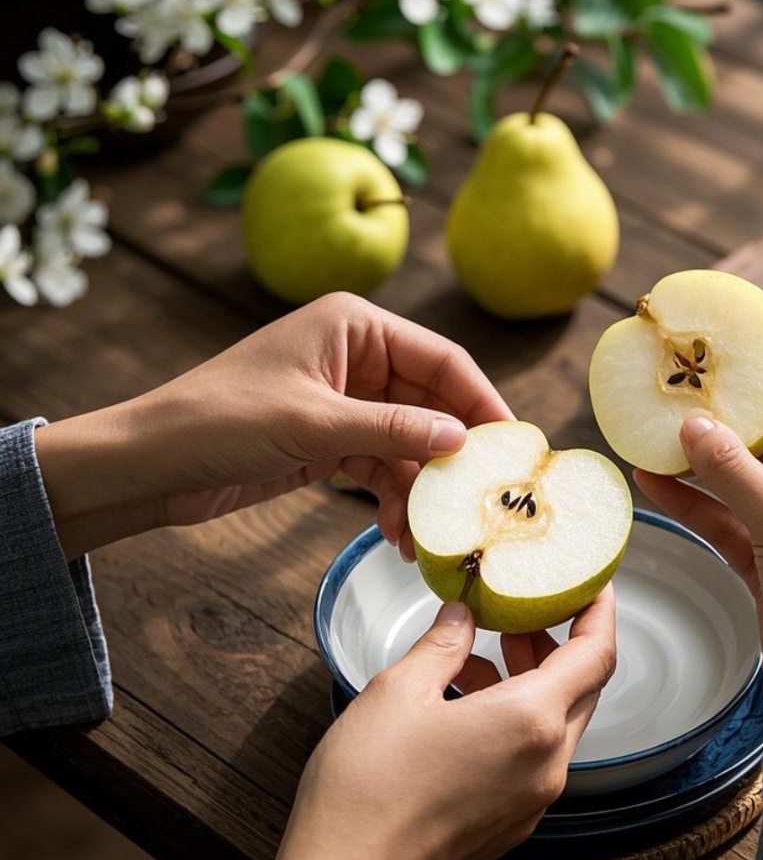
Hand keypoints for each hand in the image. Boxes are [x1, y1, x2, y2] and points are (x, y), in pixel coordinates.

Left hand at [35, 293, 511, 559]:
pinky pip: (382, 468)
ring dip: (419, 489)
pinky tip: (396, 534)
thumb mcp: (314, 424)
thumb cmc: (220, 420)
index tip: (513, 445)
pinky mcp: (331, 441)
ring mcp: (347, 402)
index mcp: (356, 326)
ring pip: (409, 444)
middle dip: (450, 455)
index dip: (481, 400)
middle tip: (479, 500)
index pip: (442, 359)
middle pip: (432, 404)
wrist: (151, 464)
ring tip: (425, 534)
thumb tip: (463, 439)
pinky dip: (392, 499)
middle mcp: (358, 357)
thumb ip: (394, 429)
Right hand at [267, 585, 615, 859]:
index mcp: (530, 722)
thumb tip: (463, 613)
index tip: (593, 587)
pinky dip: (517, 721)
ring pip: (557, 725)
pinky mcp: (511, 824)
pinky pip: (534, 759)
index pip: (597, 655)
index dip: (601, 613)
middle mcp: (547, 765)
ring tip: (480, 657)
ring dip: (533, 683)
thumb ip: (444, 643)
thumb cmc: (368, 785)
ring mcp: (533, 801)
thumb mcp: (400, 689)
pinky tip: (467, 706)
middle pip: (582, 689)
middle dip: (558, 646)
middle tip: (521, 617)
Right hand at [635, 364, 762, 718]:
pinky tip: (653, 485)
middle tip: (684, 394)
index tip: (736, 352)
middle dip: (730, 420)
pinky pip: (729, 521)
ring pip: (746, 483)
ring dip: (702, 465)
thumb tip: (693, 425)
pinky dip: (695, 505)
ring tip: (654, 437)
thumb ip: (735, 472)